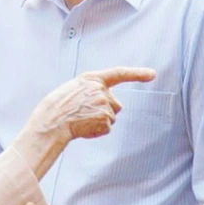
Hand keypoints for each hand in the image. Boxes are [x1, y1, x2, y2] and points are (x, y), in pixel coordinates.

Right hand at [32, 66, 157, 141]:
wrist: (51, 121)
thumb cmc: (58, 107)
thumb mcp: (74, 89)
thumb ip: (92, 90)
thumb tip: (110, 103)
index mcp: (91, 78)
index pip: (119, 73)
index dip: (137, 73)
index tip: (152, 74)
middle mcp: (100, 89)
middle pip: (115, 103)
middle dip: (105, 111)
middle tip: (84, 114)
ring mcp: (103, 103)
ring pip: (111, 117)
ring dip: (99, 121)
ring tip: (80, 121)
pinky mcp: (105, 118)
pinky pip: (107, 128)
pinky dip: (97, 131)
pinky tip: (83, 128)